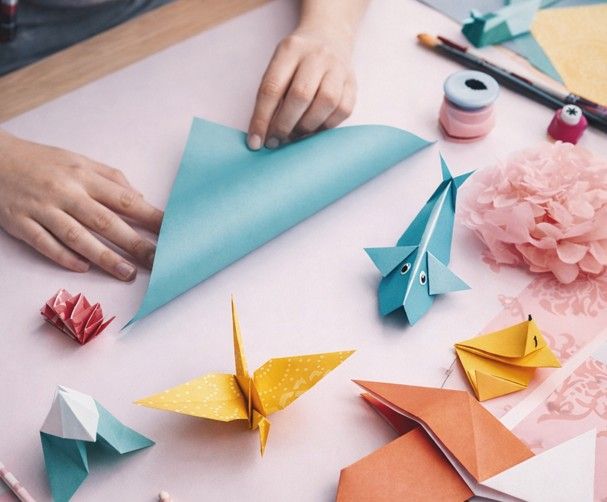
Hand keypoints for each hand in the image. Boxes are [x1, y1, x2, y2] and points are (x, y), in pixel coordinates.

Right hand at [0, 131, 162, 280]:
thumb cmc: (43, 162)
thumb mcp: (80, 161)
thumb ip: (111, 179)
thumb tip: (139, 199)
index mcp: (84, 176)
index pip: (125, 200)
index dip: (150, 217)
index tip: (171, 232)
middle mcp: (66, 192)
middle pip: (106, 222)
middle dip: (135, 244)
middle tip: (157, 261)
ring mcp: (42, 209)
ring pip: (77, 237)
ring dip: (105, 257)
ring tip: (128, 273)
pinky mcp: (20, 223)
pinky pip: (45, 244)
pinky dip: (65, 257)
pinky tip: (84, 268)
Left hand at [247, 26, 356, 149]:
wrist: (330, 37)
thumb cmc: (296, 61)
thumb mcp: (279, 66)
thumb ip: (271, 96)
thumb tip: (263, 135)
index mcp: (290, 49)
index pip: (272, 88)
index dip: (261, 119)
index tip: (255, 142)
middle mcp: (317, 56)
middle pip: (300, 95)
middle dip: (284, 125)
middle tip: (275, 141)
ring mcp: (338, 68)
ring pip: (326, 103)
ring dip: (307, 127)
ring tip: (295, 135)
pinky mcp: (352, 84)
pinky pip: (342, 110)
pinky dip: (326, 126)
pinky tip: (314, 128)